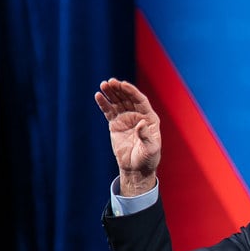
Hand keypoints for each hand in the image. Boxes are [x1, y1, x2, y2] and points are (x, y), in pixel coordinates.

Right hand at [94, 78, 161, 194]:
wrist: (136, 168)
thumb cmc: (147, 159)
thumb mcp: (151, 149)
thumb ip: (146, 135)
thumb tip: (141, 123)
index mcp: (149, 117)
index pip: (140, 100)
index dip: (132, 91)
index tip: (123, 84)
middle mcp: (138, 115)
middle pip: (128, 98)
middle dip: (119, 89)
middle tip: (110, 82)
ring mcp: (126, 119)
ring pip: (118, 102)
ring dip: (111, 93)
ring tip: (103, 85)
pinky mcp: (116, 124)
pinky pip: (109, 111)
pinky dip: (104, 104)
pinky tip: (98, 96)